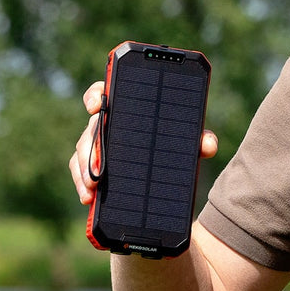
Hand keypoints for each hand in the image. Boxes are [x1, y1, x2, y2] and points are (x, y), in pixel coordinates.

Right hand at [67, 80, 218, 204]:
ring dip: (84, 169)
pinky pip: (81, 172)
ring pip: (82, 151)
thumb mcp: (189, 144)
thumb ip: (199, 140)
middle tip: (97, 165)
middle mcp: (109, 124)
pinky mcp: (94, 168)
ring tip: (93, 187)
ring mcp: (98, 146)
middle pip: (92, 127)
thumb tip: (208, 145)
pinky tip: (88, 198)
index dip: (94, 95)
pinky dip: (82, 184)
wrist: (170, 178)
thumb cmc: (175, 148)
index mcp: (128, 109)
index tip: (95, 106)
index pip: (103, 92)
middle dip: (90, 145)